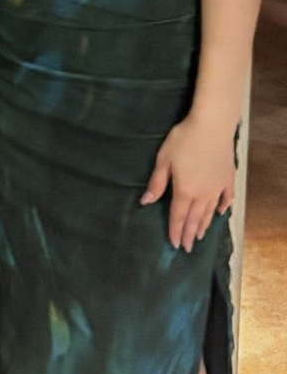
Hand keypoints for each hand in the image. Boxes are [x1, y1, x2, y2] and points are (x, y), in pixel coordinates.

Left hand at [140, 115, 234, 250]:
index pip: (178, 216)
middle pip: (195, 218)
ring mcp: (217, 186)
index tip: (175, 244)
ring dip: (204, 225)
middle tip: (188, 248)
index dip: (176, 231)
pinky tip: (221, 213)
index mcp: (185, 190)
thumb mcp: (164, 159)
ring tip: (201, 236)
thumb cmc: (184, 139)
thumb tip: (146, 202)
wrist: (212, 125)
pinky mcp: (228, 177)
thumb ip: (157, 183)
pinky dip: (223, 207)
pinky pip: (226, 197)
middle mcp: (203, 193)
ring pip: (210, 211)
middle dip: (190, 234)